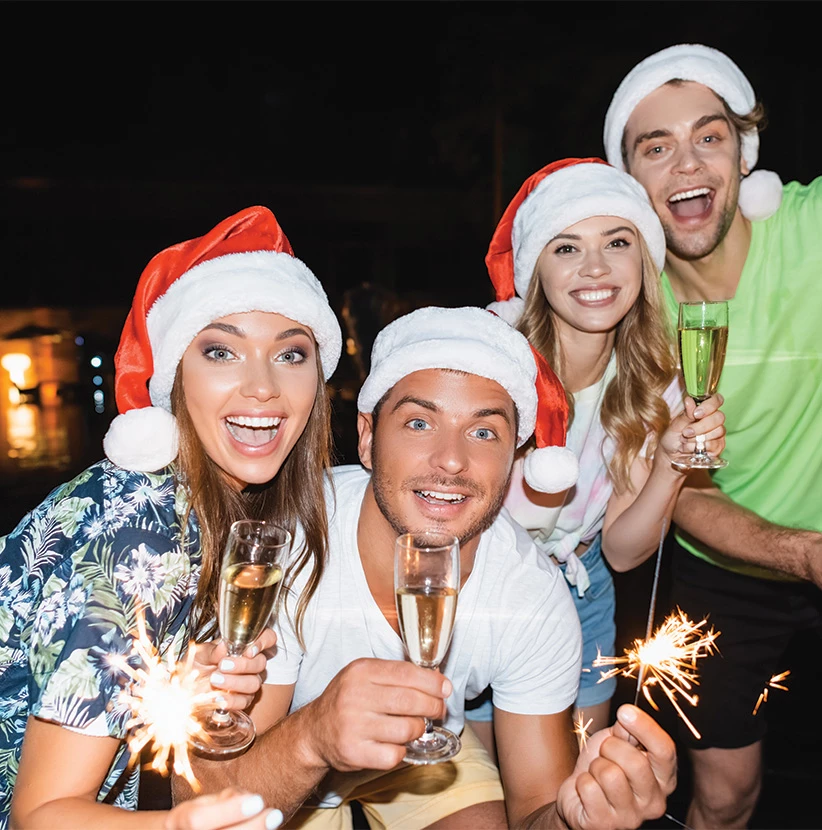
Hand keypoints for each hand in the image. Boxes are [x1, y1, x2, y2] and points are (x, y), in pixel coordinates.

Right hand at [164, 787, 282, 828]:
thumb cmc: (198, 818)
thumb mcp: (202, 802)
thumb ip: (224, 800)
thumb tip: (250, 799)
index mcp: (176, 823)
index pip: (197, 819)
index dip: (228, 811)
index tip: (258, 800)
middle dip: (251, 827)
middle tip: (274, 815)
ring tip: (272, 821)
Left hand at [193, 628, 276, 710]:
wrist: (186, 687)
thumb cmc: (197, 664)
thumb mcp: (200, 653)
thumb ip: (212, 650)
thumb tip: (224, 646)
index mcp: (245, 645)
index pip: (267, 638)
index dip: (263, 642)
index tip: (248, 650)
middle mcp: (251, 663)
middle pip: (261, 662)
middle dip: (242, 665)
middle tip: (222, 665)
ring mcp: (249, 682)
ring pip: (255, 683)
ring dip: (235, 682)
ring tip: (215, 679)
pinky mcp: (242, 700)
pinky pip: (245, 701)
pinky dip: (231, 701)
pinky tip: (218, 698)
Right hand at [303, 657, 451, 771]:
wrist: (315, 730)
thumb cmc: (348, 700)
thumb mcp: (365, 675)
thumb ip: (396, 674)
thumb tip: (437, 680)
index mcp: (361, 671)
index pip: (406, 673)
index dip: (432, 682)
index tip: (445, 688)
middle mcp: (355, 696)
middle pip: (410, 701)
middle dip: (433, 707)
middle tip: (438, 710)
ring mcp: (354, 725)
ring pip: (406, 729)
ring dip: (418, 729)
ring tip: (415, 727)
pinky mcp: (354, 752)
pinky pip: (394, 754)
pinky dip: (402, 751)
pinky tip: (396, 744)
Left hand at [555, 705, 675, 829]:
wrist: (578, 794)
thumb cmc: (603, 766)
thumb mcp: (616, 742)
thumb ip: (627, 732)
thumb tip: (629, 716)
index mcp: (663, 778)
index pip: (665, 750)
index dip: (645, 727)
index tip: (625, 711)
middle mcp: (654, 801)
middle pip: (635, 762)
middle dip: (610, 748)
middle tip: (604, 754)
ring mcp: (631, 817)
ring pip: (609, 774)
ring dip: (595, 767)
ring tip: (596, 774)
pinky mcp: (605, 824)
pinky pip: (588, 788)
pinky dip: (582, 782)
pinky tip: (588, 790)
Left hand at [660, 394, 725, 467]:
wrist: (670, 455)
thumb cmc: (673, 436)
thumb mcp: (676, 425)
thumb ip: (686, 414)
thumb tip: (689, 400)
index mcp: (704, 410)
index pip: (717, 400)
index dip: (710, 405)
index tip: (696, 414)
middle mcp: (714, 420)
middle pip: (719, 417)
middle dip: (701, 426)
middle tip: (685, 432)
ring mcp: (718, 434)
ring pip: (718, 431)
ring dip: (698, 438)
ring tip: (684, 441)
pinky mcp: (718, 447)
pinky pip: (714, 445)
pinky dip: (699, 447)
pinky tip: (689, 448)